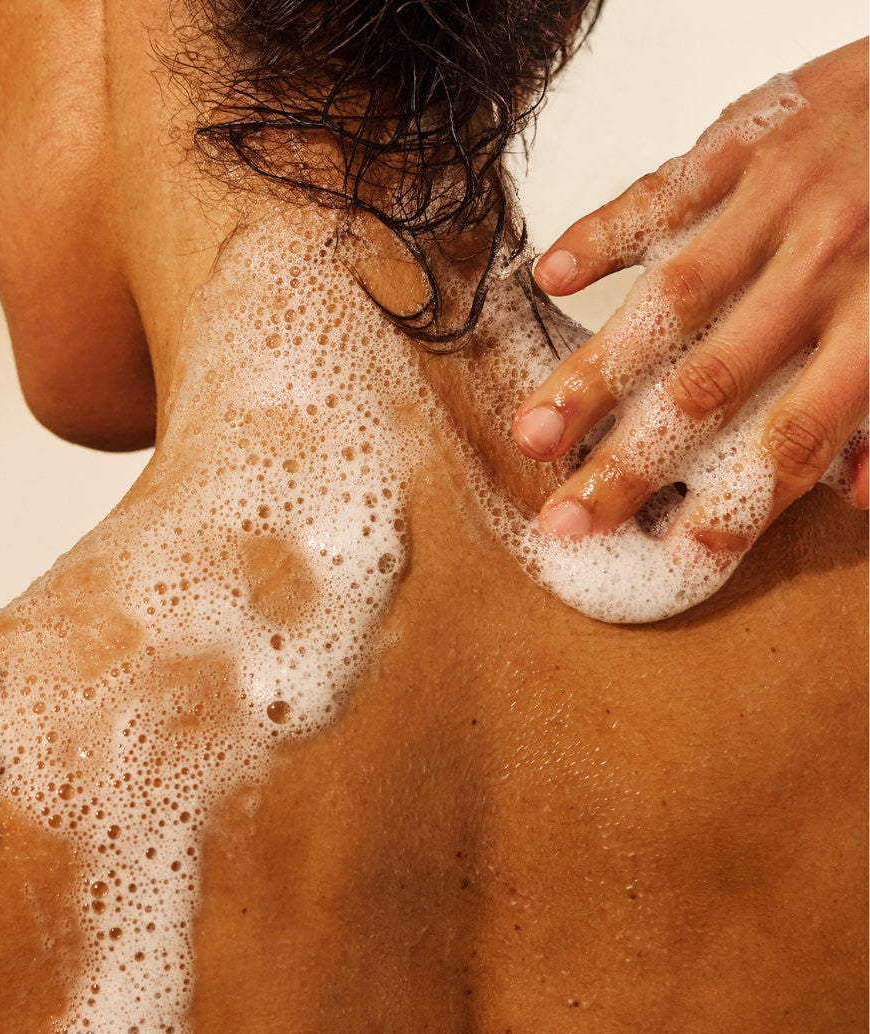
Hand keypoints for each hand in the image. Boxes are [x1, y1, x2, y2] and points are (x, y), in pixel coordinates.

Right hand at [513, 39, 868, 548]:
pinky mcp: (745, 143)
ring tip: (533, 430)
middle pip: (711, 385)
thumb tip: (857, 492)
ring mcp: (776, 203)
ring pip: (670, 301)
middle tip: (569, 516)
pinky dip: (601, 235)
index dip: (738, 503)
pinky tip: (552, 278)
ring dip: (593, 372)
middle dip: (630, 460)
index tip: (679, 551)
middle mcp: (824, 266)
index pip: (797, 435)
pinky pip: (662, 192)